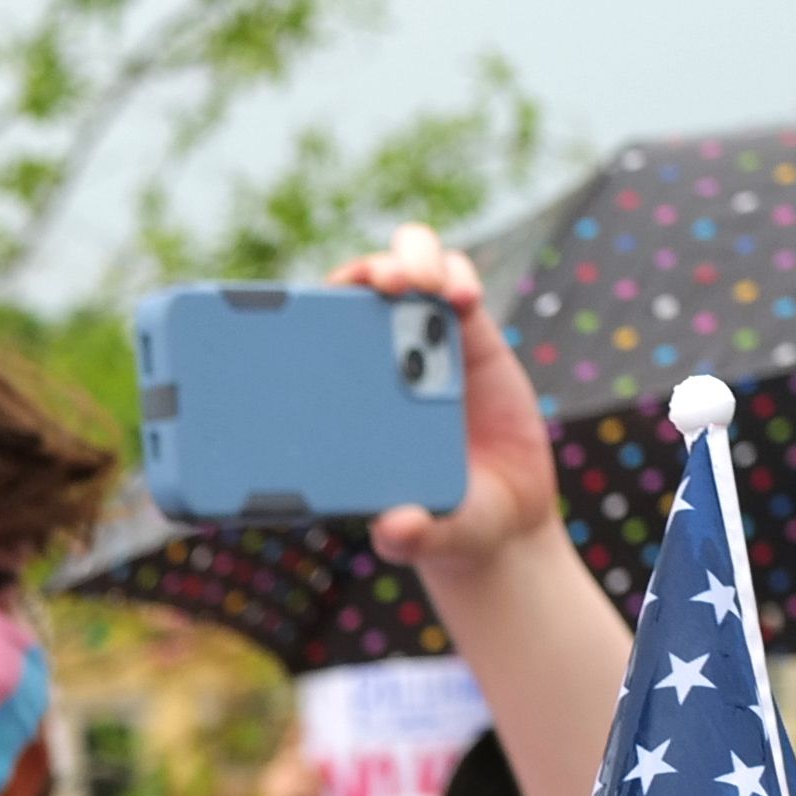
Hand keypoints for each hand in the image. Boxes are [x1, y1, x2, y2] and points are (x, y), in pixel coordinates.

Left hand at [323, 227, 559, 597]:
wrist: (501, 517)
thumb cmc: (444, 524)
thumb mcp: (428, 536)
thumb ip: (411, 536)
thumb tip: (395, 529)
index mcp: (338, 402)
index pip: (302, 342)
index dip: (294, 313)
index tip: (302, 309)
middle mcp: (371, 362)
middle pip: (351, 292)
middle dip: (360, 274)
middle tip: (380, 287)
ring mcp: (419, 340)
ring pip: (402, 270)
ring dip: (409, 259)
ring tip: (421, 283)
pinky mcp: (466, 332)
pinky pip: (454, 282)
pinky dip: (455, 275)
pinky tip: (463, 298)